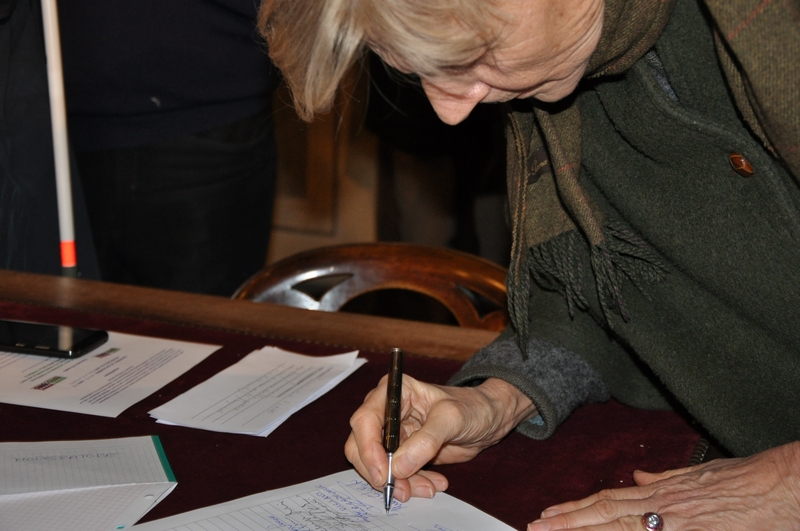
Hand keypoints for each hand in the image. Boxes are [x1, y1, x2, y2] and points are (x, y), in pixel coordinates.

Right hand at [345, 376, 536, 502]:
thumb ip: (426, 441)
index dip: (368, 449)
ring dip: (399, 482)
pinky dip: (410, 483)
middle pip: (362, 445)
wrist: (488, 420)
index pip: (365, 420)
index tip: (384, 473)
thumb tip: (398, 466)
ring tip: (429, 488)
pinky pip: (395, 473)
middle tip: (402, 490)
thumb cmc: (471, 407)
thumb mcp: (452, 419)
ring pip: (378, 464)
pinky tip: (433, 483)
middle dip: (381, 471)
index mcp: (393, 391)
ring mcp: (393, 433)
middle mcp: (386, 411)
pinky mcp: (402, 452)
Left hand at [528, 441, 799, 530]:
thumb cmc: (745, 479)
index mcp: (661, 490)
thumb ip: (664, 479)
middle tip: (536, 526)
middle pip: (605, 514)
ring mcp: (677, 522)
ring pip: (620, 527)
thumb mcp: (698, 474)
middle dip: (567, 521)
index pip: (608, 500)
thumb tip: (638, 477)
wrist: (779, 484)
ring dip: (585, 530)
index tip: (550, 513)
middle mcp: (662, 505)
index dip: (576, 508)